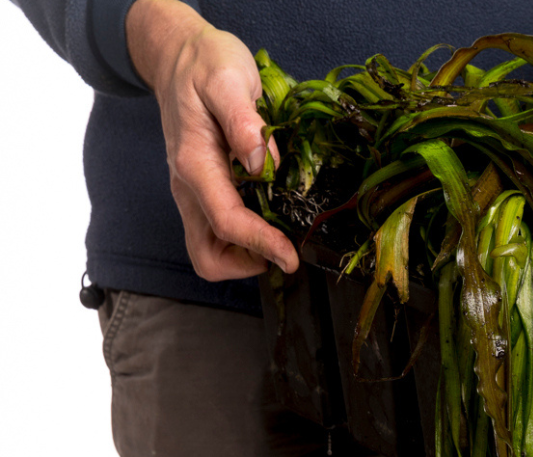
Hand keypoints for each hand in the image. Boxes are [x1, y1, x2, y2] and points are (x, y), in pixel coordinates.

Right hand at [126, 0, 298, 279]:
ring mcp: (193, 195)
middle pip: (208, 256)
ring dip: (246, 257)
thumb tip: (263, 163)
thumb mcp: (228, 77)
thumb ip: (243, 120)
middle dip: (247, 263)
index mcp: (195, 164)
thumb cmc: (206, 63)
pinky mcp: (203, 195)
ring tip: (280, 237)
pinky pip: (218, 236)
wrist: (179, 56)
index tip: (292, 257)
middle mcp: (188, 188)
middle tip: (285, 249)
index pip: (227, 222)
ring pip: (211, 253)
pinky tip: (270, 220)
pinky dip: (245, 242)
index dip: (261, 244)